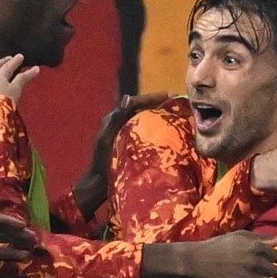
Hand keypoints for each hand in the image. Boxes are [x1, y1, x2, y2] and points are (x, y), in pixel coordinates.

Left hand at [72, 92, 171, 218]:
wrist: (99, 182)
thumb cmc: (102, 160)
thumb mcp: (108, 137)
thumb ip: (117, 118)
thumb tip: (128, 97)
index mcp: (113, 118)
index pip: (134, 103)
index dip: (151, 98)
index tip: (168, 95)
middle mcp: (120, 123)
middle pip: (141, 109)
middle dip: (158, 104)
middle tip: (176, 101)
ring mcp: (126, 133)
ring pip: (144, 119)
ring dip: (158, 115)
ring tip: (175, 113)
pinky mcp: (131, 144)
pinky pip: (146, 131)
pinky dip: (156, 128)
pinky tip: (168, 130)